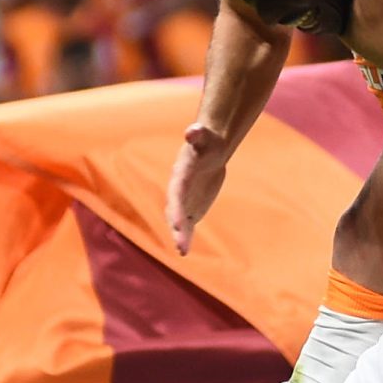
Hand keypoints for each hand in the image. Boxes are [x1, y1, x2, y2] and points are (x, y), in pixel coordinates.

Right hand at [165, 128, 228, 253]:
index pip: (176, 195)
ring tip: (183, 252)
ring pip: (178, 221)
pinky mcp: (190, 207)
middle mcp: (177, 191)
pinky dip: (186, 236)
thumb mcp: (205, 138)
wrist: (208, 149)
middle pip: (174, 212)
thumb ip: (198, 135)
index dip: (175, 209)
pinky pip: (186, 224)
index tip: (177, 223)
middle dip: (177, 229)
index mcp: (179, 176)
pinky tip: (185, 251)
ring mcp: (183, 200)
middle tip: (182, 248)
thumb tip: (192, 131)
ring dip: (180, 236)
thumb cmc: (207, 141)